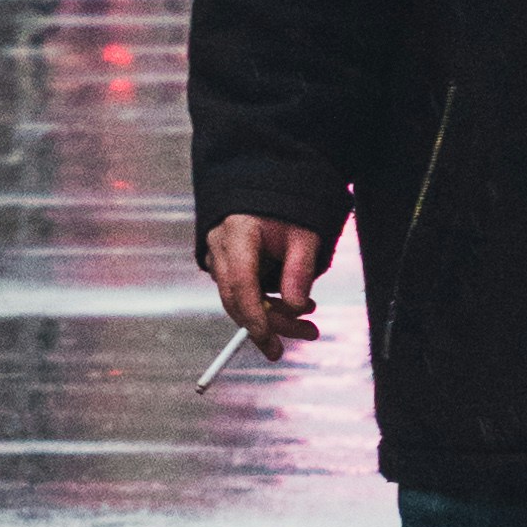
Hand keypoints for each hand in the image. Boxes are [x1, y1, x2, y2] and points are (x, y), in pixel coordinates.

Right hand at [204, 215, 325, 359]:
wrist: (267, 187)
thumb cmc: (286, 209)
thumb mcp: (304, 234)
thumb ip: (299, 270)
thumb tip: (295, 308)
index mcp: (238, 233)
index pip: (241, 283)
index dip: (254, 315)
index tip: (270, 339)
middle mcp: (220, 246)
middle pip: (238, 298)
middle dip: (272, 323)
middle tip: (309, 333)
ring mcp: (217, 256)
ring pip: (239, 300)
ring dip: (272, 315)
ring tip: (308, 320)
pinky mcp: (223, 264)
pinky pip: (241, 292)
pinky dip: (263, 304)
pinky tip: (291, 306)